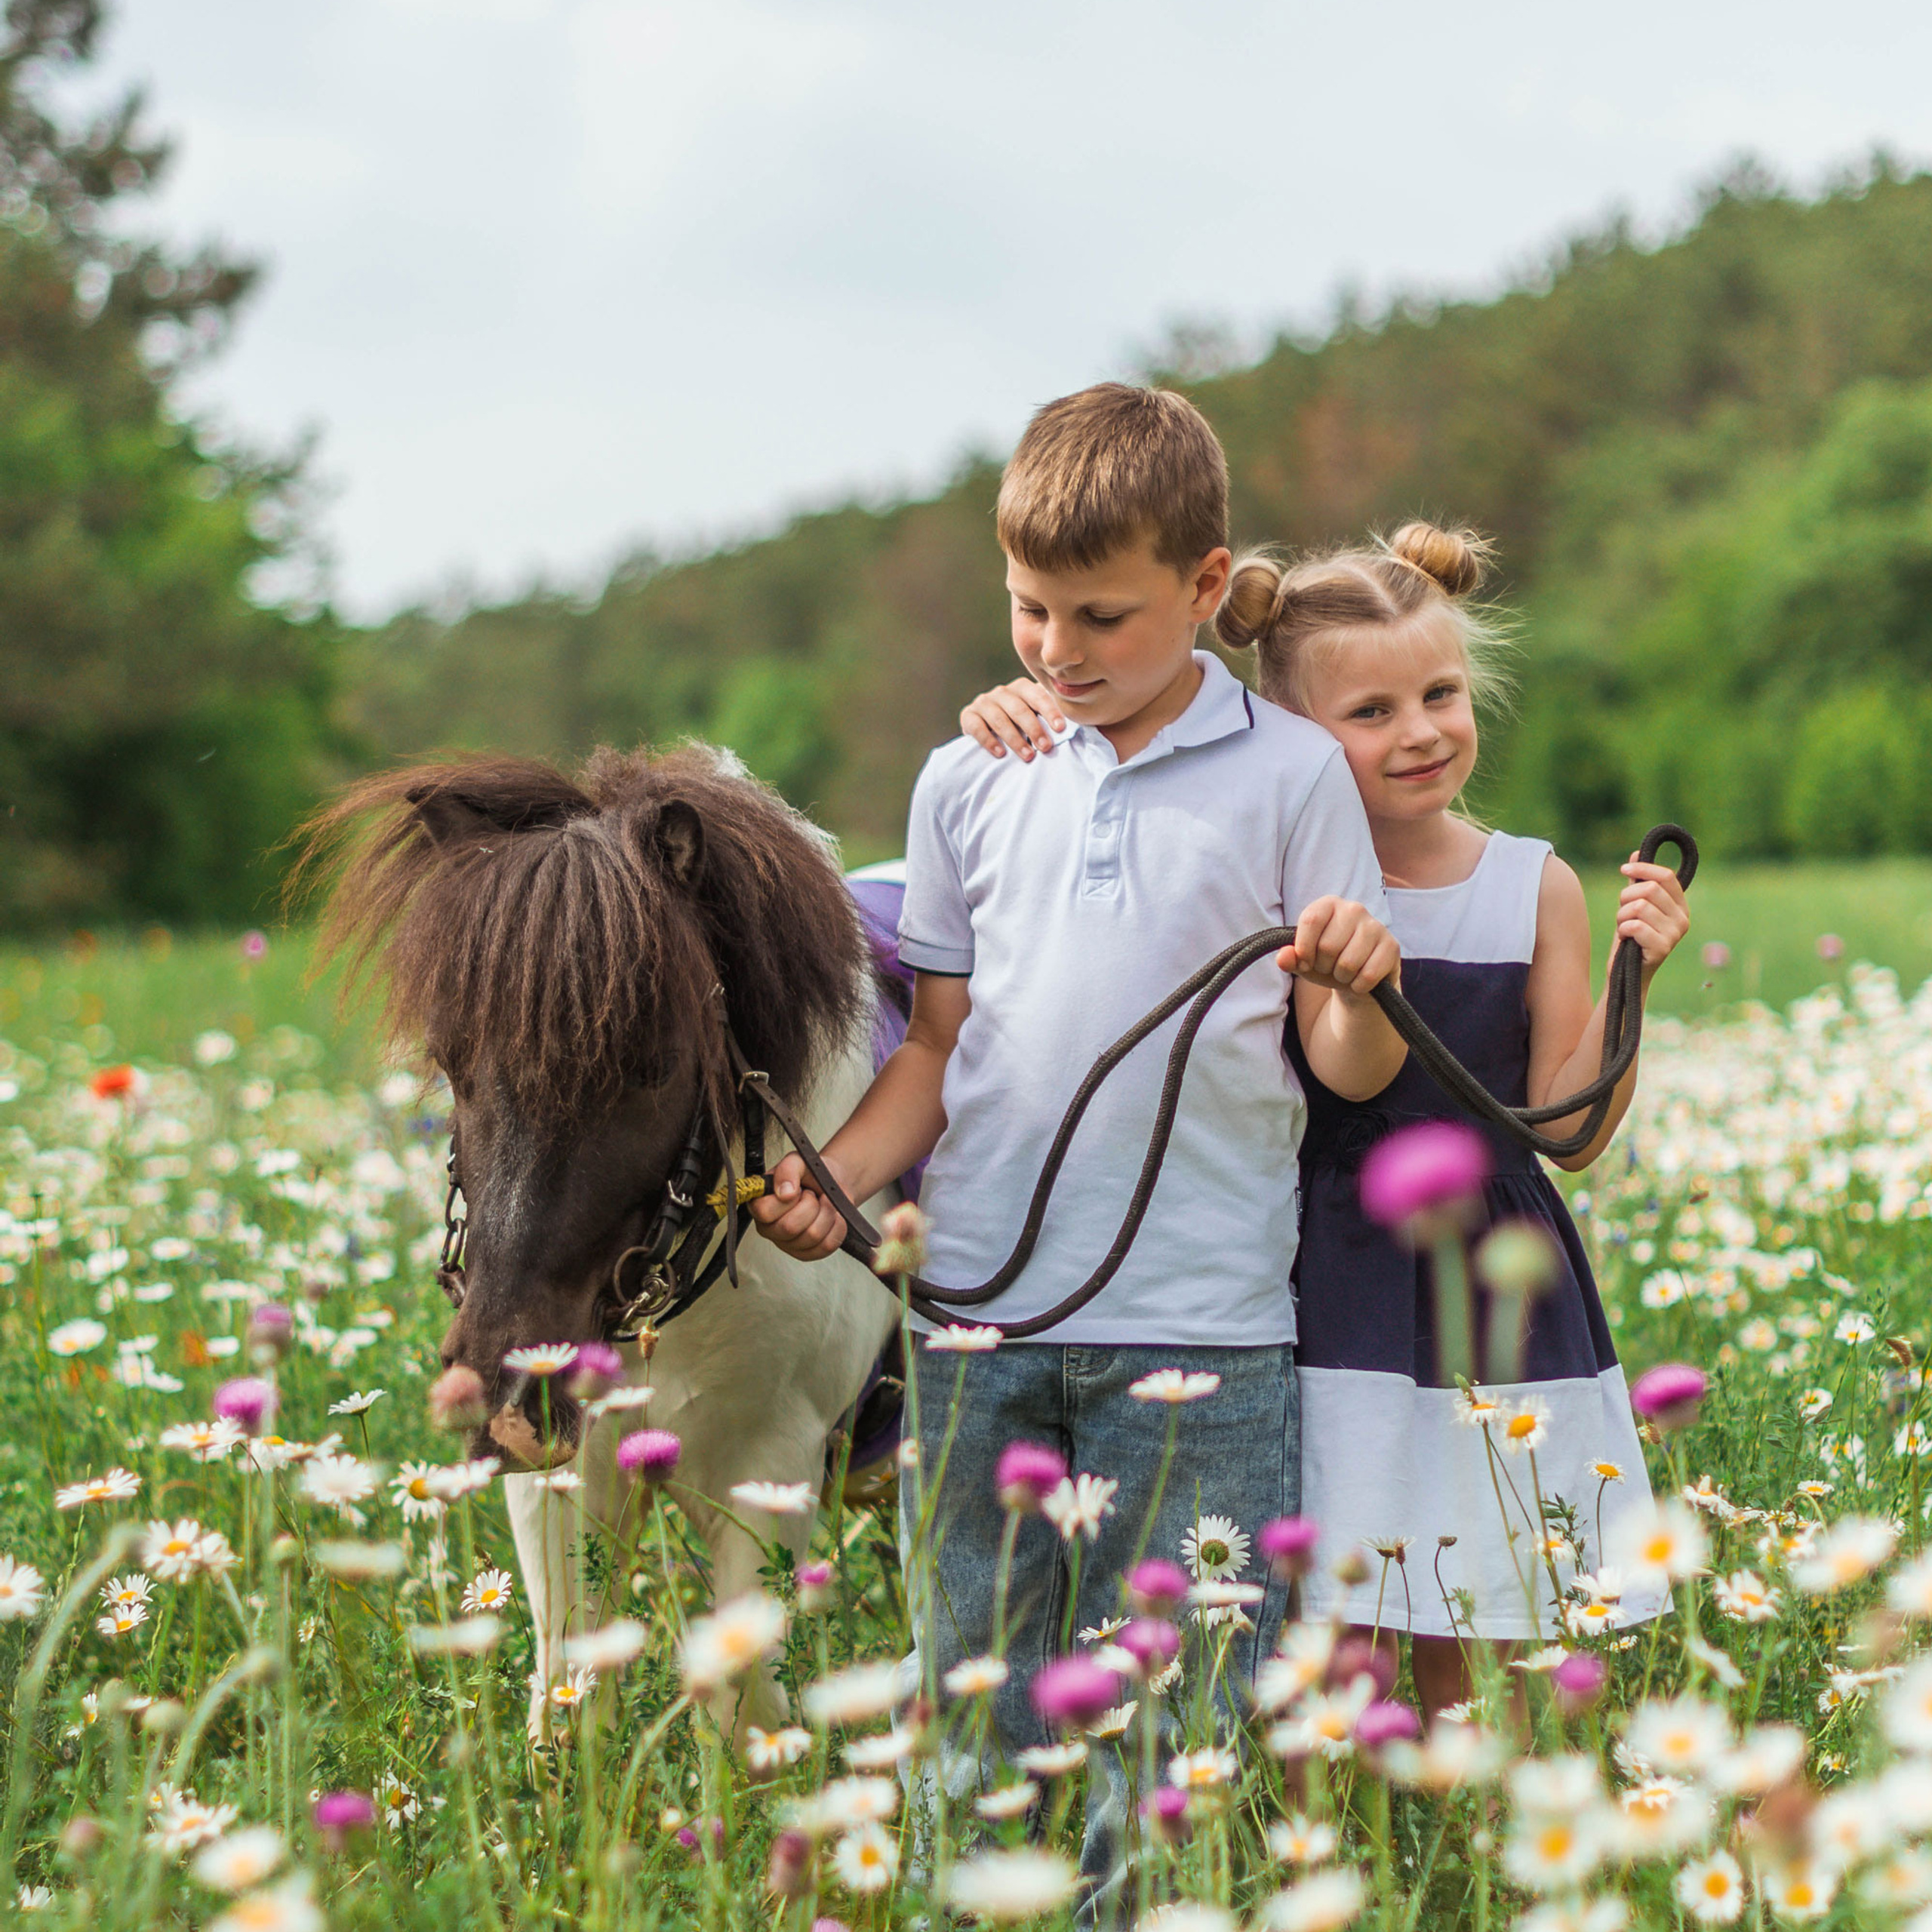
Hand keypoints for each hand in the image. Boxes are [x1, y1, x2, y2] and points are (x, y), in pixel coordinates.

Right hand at [748, 1151, 849, 1261]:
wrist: (832, 1183)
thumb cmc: (810, 1173)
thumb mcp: (798, 1161)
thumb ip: (787, 1169)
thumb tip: (784, 1192)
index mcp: (759, 1205)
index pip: (764, 1212)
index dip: (787, 1199)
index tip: (797, 1189)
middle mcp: (769, 1228)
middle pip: (790, 1227)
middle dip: (811, 1205)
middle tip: (813, 1194)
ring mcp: (787, 1244)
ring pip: (812, 1236)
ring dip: (826, 1213)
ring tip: (823, 1203)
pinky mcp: (807, 1253)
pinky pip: (826, 1246)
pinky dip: (836, 1227)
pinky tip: (833, 1216)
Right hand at [959, 679, 1063, 759]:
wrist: (986, 729)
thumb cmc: (1019, 726)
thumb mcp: (1034, 717)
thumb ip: (1047, 718)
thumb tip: (1073, 730)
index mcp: (1021, 687)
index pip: (1037, 695)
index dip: (1050, 711)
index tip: (1061, 729)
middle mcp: (1001, 692)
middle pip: (1019, 708)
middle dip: (1034, 729)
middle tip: (1046, 747)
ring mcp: (983, 702)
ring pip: (999, 719)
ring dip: (1015, 739)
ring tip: (1028, 756)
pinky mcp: (968, 715)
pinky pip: (978, 727)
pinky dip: (989, 741)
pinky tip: (1001, 754)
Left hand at [1277, 897, 1400, 997]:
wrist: (1358, 979)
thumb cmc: (1326, 964)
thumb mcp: (1304, 962)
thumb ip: (1289, 959)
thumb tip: (1283, 956)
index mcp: (1328, 904)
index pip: (1310, 920)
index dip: (1304, 949)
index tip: (1306, 961)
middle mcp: (1354, 909)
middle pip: (1328, 946)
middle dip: (1324, 966)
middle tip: (1330, 967)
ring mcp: (1376, 926)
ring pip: (1348, 963)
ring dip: (1342, 977)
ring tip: (1345, 972)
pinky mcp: (1392, 946)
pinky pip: (1368, 975)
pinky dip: (1359, 985)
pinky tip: (1360, 979)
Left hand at [1614, 855, 1690, 975]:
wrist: (1627, 974)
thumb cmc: (1631, 938)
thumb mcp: (1634, 906)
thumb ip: (1638, 882)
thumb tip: (1637, 853)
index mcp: (1680, 905)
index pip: (1666, 876)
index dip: (1643, 869)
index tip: (1623, 870)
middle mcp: (1683, 919)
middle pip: (1650, 889)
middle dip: (1626, 898)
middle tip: (1622, 912)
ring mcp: (1675, 935)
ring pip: (1640, 906)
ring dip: (1622, 916)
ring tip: (1624, 927)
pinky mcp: (1662, 948)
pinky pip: (1635, 925)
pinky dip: (1623, 929)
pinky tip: (1626, 939)